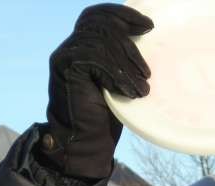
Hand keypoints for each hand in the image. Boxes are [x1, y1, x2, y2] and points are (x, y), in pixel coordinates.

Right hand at [37, 4, 152, 178]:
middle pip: (102, 25)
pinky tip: (128, 91)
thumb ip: (123, 60)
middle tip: (147, 72)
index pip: (99, 16)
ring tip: (142, 88)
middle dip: (130, 45)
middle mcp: (71, 46)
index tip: (148, 26)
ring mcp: (65, 54)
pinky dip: (116, 73)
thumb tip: (149, 39)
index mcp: (83, 45)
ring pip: (101, 41)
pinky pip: (95, 57)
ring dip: (127, 65)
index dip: (123, 14)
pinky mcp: (65, 66)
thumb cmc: (105, 116)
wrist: (86, 142)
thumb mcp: (119, 82)